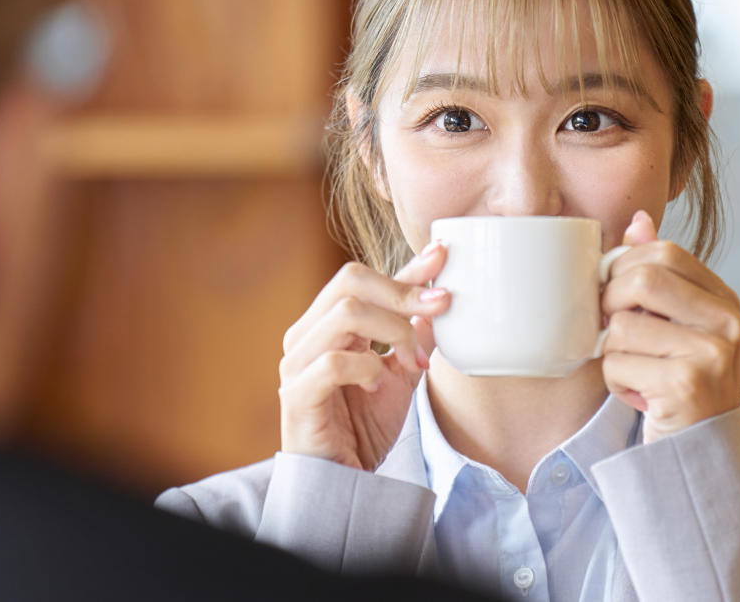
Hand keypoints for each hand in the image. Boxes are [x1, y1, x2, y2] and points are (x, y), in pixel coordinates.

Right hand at [278, 243, 449, 469]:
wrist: (344, 482)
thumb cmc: (364, 426)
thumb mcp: (400, 373)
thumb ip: (412, 335)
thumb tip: (437, 294)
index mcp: (326, 325)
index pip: (361, 278)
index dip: (405, 268)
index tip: (443, 258)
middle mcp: (306, 336)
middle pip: (350, 282)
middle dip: (402, 292)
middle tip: (439, 309)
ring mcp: (296, 364)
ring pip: (346, 315)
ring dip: (393, 332)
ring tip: (412, 361)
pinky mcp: (297, 395)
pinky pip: (334, 362)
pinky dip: (367, 368)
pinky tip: (378, 387)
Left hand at [601, 210, 739, 443]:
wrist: (701, 452)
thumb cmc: (680, 381)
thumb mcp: (673, 323)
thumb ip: (658, 273)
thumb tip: (639, 219)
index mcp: (723, 299)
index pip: (664, 252)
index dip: (624, 266)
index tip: (614, 293)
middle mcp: (726, 322)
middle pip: (641, 280)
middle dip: (611, 304)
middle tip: (614, 331)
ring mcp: (711, 353)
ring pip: (622, 326)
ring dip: (612, 353)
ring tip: (635, 372)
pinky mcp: (686, 384)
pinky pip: (618, 363)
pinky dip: (614, 381)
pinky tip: (638, 394)